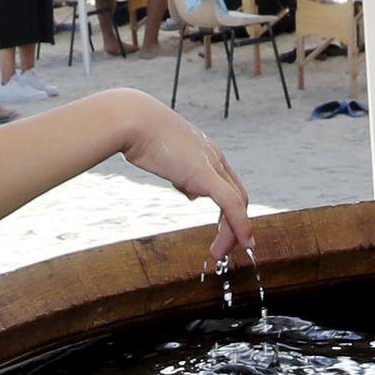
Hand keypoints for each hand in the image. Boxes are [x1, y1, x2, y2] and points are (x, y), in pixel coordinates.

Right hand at [110, 101, 252, 262]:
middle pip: (238, 197)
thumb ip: (182, 175)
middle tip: (223, 250)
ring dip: (233, 232)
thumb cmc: (140, 134)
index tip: (225, 233)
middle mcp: (215, 158)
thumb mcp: (166, 159)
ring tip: (218, 254)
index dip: (232, 212)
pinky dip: (240, 224)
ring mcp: (212, 164)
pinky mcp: (204, 173)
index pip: (229, 186)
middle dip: (235, 226)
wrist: (132, 121)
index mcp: (207, 153)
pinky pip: (231, 204)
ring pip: (237, 203)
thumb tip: (191, 191)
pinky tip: (243, 242)